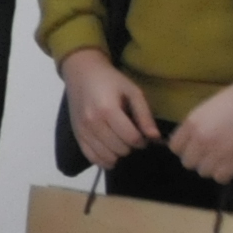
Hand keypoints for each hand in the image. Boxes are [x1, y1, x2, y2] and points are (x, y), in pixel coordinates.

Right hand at [60, 47, 159, 166]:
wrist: (81, 73)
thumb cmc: (110, 80)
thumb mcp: (132, 91)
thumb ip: (144, 114)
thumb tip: (155, 137)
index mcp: (107, 109)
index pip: (131, 138)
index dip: (143, 140)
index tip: (143, 134)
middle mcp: (92, 122)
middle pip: (120, 149)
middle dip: (130, 146)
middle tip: (131, 135)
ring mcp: (82, 130)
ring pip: (107, 157)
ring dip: (118, 153)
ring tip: (120, 142)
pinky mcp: (77, 135)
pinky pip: (92, 158)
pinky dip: (104, 160)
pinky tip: (110, 152)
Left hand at [167, 72, 232, 185]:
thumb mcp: (206, 109)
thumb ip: (195, 127)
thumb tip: (190, 142)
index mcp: (191, 124)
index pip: (175, 147)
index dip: (184, 148)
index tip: (194, 146)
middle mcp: (201, 140)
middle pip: (188, 162)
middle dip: (197, 159)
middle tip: (210, 152)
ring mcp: (218, 152)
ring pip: (203, 172)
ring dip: (211, 167)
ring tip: (222, 157)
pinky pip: (221, 178)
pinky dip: (224, 174)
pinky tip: (231, 164)